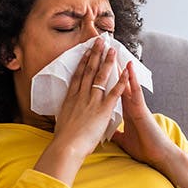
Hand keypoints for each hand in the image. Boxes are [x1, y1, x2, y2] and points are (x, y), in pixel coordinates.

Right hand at [34, 37, 126, 184]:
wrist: (66, 146)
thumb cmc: (63, 140)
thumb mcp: (62, 122)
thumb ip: (67, 116)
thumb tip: (65, 117)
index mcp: (70, 99)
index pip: (78, 76)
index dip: (83, 62)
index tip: (86, 51)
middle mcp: (81, 96)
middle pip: (88, 71)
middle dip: (95, 54)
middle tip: (99, 41)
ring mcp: (92, 101)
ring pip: (100, 77)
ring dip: (107, 61)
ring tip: (111, 49)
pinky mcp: (103, 109)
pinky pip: (114, 92)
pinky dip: (121, 80)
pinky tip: (125, 71)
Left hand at [112, 62, 187, 187]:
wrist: (158, 155)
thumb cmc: (144, 148)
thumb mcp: (124, 139)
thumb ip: (116, 133)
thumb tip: (107, 133)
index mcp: (125, 110)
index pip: (111, 90)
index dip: (103, 78)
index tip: (95, 66)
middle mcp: (130, 104)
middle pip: (117, 82)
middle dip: (109, 67)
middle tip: (101, 51)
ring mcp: (137, 105)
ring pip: (126, 82)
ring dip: (120, 67)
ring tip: (113, 50)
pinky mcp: (142, 109)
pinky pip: (135, 91)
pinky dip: (132, 79)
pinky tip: (129, 67)